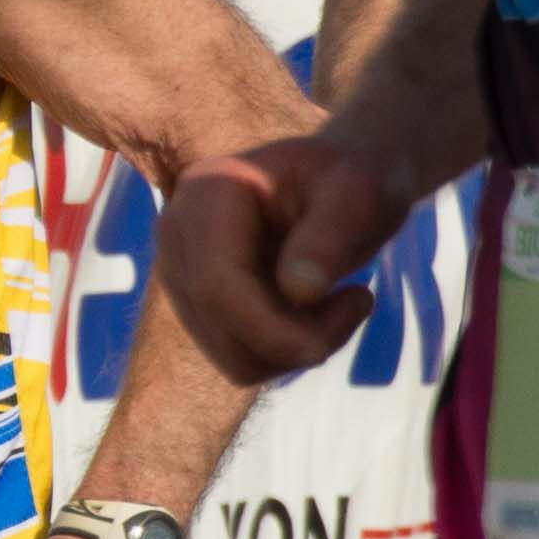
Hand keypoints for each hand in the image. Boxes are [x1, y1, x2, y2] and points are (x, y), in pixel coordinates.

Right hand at [156, 135, 402, 383]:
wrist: (339, 183)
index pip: (217, 284)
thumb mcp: (362, 193)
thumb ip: (331, 235)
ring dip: (296, 348)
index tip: (361, 303)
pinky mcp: (197, 305)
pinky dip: (286, 351)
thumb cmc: (353, 179)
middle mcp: (177, 234)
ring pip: (232, 356)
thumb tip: (298, 291)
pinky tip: (314, 313)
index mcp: (207, 191)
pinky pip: (239, 360)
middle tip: (360, 300)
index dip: (278, 324)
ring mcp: (181, 273)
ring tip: (340, 303)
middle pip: (222, 326)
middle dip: (298, 337)